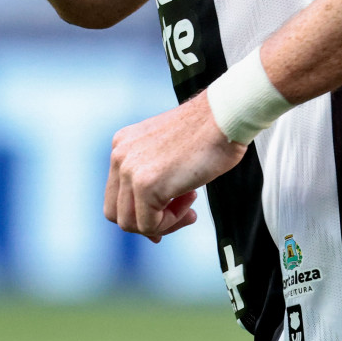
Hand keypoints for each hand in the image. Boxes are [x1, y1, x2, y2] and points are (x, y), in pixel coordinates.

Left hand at [104, 92, 247, 241]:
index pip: (116, 194)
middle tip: (178, 216)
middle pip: (116, 212)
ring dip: (163, 223)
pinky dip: (172, 222)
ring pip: (130, 223)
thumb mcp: (168, 149)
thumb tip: (153, 210)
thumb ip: (153, 171)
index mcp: (123, 145)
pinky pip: (149, 224)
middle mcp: (119, 156)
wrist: (225, 116)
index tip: (164, 215)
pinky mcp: (146, 185)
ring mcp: (129, 171)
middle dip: (148, 222)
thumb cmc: (209, 131)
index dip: (138, 213)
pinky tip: (191, 199)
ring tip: (189, 208)